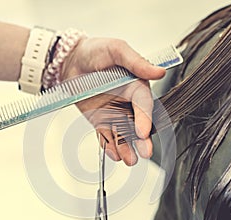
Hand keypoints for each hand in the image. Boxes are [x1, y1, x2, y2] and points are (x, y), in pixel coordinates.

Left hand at [61, 38, 165, 165]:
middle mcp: (127, 102)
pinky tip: (114, 155)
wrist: (70, 61)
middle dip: (142, 139)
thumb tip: (160, 72)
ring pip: (122, 133)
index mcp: (136, 86)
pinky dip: (110, 146)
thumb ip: (136, 62)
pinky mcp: (100, 121)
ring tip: (129, 159)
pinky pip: (106, 136)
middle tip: (145, 152)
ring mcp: (114, 113)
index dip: (145, 118)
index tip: (143, 131)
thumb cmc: (95, 51)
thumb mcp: (116, 50)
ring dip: (126, 147)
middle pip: (137, 124)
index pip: (143, 104)